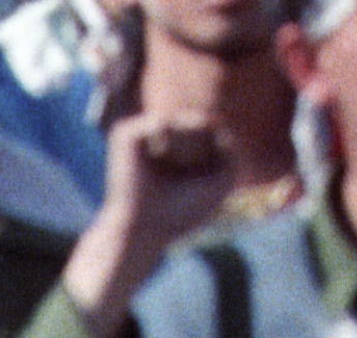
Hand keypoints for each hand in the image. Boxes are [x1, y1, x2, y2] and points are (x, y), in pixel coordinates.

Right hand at [61, 118, 235, 337]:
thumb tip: (228, 130)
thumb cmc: (177, 218)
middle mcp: (160, 133)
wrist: (140, 235)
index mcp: (179, 145)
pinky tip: (160, 165)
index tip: (211, 172)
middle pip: (203, 121)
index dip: (219, 146)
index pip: (212, 127)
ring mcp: (141, 131)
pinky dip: (171, 147)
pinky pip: (163, 124)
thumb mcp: (216, 185)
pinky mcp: (125, 134)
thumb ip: (231, 153)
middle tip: (188, 177)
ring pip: (186, 120)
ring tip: (174, 174)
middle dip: (207, 148)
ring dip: (191, 150)